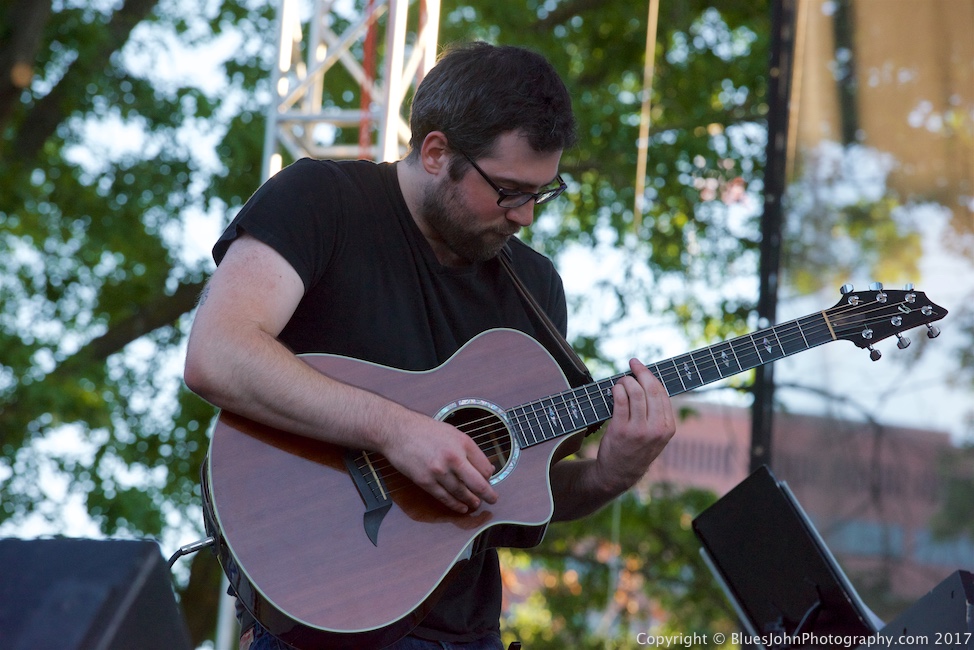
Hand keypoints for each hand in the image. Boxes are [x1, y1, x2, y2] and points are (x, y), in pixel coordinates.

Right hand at [380, 411, 498, 513]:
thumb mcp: (452, 432)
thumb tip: (483, 466)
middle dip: (488, 494)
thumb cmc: (424, 430)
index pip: (485, 467)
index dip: (489, 476)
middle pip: (478, 483)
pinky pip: (444, 497)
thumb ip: (467, 449)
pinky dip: (455, 505)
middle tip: (493, 499)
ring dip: (471, 501)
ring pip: (461, 493)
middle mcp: (454, 457)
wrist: (397, 431)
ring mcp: (439, 471)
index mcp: (463, 443)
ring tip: (476, 504)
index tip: (488, 479)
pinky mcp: (425, 481)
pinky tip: (461, 508)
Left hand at [595, 358, 675, 493]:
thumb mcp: (655, 434)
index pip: (662, 393)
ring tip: (621, 381)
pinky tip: (614, 389)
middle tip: (632, 364)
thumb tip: (648, 381)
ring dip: (626, 380)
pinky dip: (616, 390)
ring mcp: (639, 430)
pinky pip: (620, 401)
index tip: (641, 366)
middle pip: (651, 389)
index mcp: (668, 427)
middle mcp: (656, 428)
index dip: (650, 375)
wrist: (620, 473)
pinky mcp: (621, 430)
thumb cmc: (636, 448)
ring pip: (635, 392)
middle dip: (640, 372)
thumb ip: (657, 413)